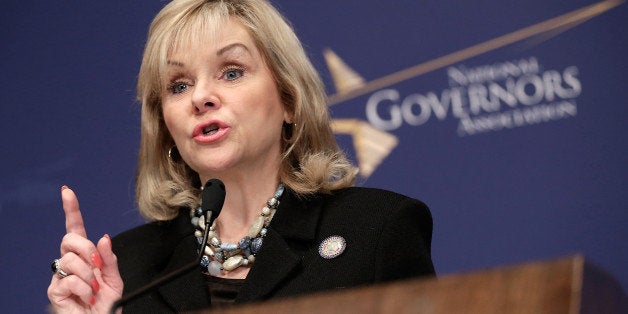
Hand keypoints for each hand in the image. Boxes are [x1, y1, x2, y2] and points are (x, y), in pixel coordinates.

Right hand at [47, 186, 123, 312]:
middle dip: (88, 250)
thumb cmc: (106, 304)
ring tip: (93, 289)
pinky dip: (83, 288)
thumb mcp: (115, 279)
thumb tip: (103, 238)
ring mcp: (60, 275)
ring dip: (88, 275)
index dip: (71, 209)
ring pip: (70, 259)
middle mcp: (70, 262)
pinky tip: (87, 296)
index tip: (67, 191)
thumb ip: (110, 258)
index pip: (75, 228)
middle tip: (97, 268)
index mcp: (86, 256)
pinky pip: (68, 279)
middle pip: (70, 239)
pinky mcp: (55, 290)